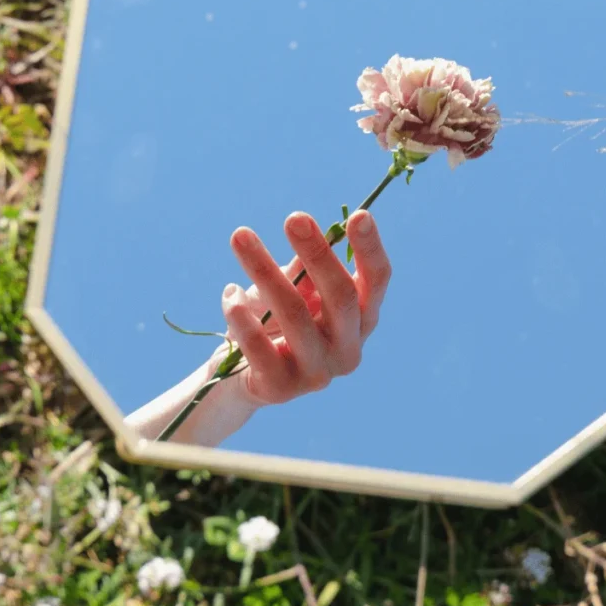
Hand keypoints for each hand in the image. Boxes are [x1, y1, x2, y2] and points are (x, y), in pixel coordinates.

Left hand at [217, 209, 391, 406]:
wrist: (243, 375)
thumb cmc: (277, 319)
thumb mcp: (295, 288)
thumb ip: (303, 267)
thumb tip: (304, 231)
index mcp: (361, 318)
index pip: (376, 280)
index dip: (370, 249)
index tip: (358, 215)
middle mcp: (348, 348)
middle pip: (340, 297)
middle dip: (317, 253)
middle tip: (294, 217)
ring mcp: (318, 373)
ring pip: (295, 315)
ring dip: (265, 271)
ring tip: (240, 236)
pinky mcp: (282, 389)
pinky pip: (260, 348)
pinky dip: (242, 317)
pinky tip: (229, 291)